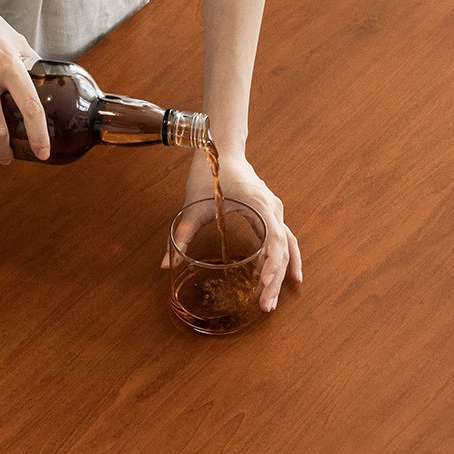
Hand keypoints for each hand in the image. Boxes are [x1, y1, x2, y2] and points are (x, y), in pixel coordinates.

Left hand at [161, 150, 301, 312]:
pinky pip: (285, 238)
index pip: (275, 238)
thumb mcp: (192, 207)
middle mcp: (272, 207)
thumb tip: (163, 266)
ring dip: (282, 273)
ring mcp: (274, 208)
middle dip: (275, 279)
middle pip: (283, 248)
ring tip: (271, 300)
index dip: (273, 263)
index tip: (263, 283)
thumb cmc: (209, 173)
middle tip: (265, 306)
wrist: (221, 146)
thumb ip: (179, 236)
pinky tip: (289, 277)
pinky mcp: (271, 211)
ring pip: (287, 245)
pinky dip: (287, 258)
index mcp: (258, 203)